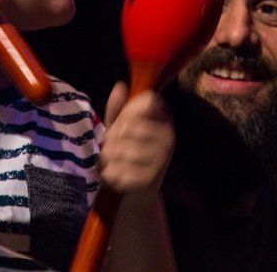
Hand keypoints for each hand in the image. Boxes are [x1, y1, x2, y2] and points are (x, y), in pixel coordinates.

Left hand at [99, 82, 174, 196]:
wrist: (137, 191)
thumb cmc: (128, 150)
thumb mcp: (121, 125)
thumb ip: (118, 107)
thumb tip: (120, 86)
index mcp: (165, 119)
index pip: (147, 101)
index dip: (128, 110)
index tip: (123, 121)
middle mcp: (168, 137)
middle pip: (128, 125)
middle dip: (112, 136)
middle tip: (113, 145)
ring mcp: (161, 160)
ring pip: (118, 149)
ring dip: (107, 156)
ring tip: (112, 159)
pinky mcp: (149, 181)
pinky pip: (116, 170)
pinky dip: (109, 173)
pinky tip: (116, 174)